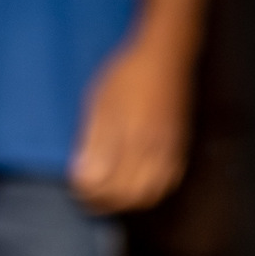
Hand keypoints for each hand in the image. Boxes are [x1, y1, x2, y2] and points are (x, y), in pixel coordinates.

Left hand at [69, 33, 192, 213]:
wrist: (167, 53)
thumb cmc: (128, 74)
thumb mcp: (100, 103)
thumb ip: (93, 142)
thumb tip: (82, 176)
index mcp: (131, 136)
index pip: (107, 183)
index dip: (88, 191)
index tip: (74, 185)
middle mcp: (153, 148)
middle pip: (128, 196)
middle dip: (103, 202)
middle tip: (85, 196)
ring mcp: (170, 149)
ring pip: (149, 195)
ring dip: (126, 202)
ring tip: (106, 196)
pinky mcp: (180, 147)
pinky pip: (168, 183)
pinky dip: (149, 193)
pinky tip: (134, 187)